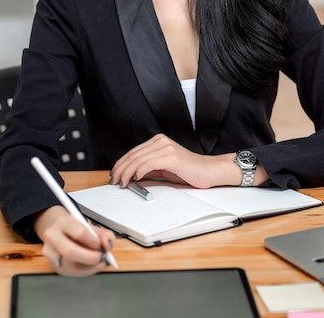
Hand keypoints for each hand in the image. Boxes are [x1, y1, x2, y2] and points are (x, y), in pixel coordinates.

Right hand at [34, 205, 115, 275]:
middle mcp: (52, 236)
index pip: (79, 233)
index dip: (93, 241)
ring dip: (89, 267)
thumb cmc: (77, 229)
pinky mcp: (52, 265)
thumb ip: (105, 235)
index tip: (100, 244)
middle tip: (101, 258)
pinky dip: (84, 271)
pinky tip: (90, 267)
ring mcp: (49, 252)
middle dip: (90, 258)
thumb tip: (107, 246)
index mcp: (63, 222)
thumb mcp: (92, 227)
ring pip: (70, 266)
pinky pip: (70, 272)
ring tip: (98, 262)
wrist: (58, 231)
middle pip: (70, 252)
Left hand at [110, 134, 232, 188]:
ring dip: (127, 172)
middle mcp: (161, 141)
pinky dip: (140, 171)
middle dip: (121, 169)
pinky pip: (150, 163)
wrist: (209, 171)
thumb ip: (149, 168)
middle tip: (114, 181)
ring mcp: (166, 147)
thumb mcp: (164, 168)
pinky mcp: (171, 156)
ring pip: (139, 159)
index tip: (114, 175)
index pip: (133, 152)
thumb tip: (131, 176)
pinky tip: (136, 178)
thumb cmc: (188, 171)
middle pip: (133, 154)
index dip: (121, 164)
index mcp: (158, 141)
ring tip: (122, 182)